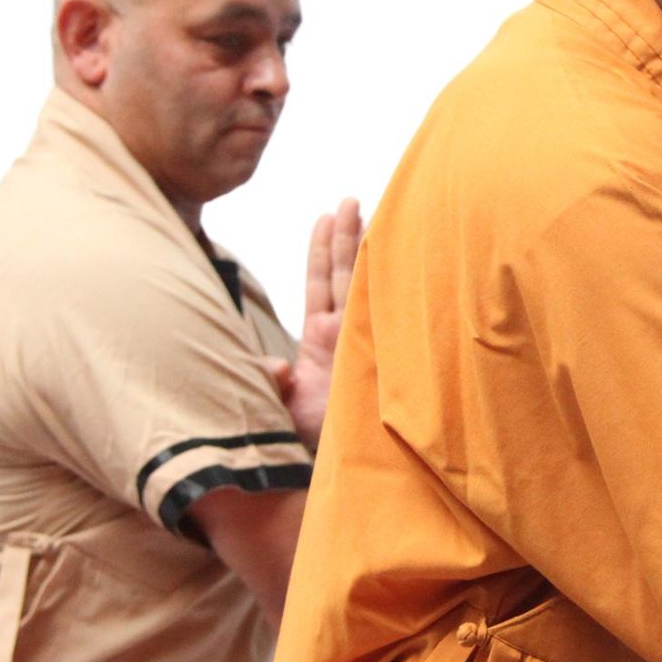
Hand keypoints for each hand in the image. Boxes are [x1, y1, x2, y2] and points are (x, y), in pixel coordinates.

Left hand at [270, 197, 361, 449]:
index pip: (320, 284)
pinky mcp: (376, 345)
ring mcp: (361, 337)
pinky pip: (378, 302)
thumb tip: (272, 365)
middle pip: (343, 271)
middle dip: (345, 234)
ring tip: (366, 207)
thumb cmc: (317, 442)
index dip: (321, 250)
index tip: (325, 216)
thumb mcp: (282, 410)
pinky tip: (390, 249)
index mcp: (320, 341)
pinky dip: (383, 275)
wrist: (345, 463)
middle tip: (350, 199)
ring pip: (361, 279)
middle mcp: (343, 333)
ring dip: (362, 244)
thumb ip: (271, 383)